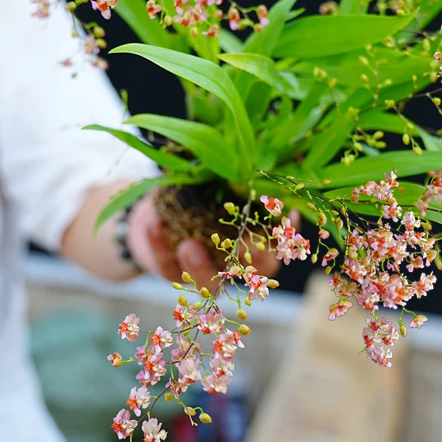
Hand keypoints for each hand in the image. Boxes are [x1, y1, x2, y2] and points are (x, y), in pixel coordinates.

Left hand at [127, 191, 297, 291]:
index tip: (287, 219)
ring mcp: (200, 274)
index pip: (274, 249)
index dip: (285, 239)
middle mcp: (230, 267)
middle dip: (244, 262)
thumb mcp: (221, 189)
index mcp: (251, 249)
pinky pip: (164, 264)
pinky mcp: (171, 273)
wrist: (161, 215)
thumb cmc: (202, 198)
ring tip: (188, 246)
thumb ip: (239, 185)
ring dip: (197, 265)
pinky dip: (158, 243)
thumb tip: (264, 160)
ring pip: (203, 282)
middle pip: (243, 275)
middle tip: (240, 246)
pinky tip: (154, 221)